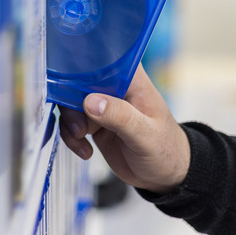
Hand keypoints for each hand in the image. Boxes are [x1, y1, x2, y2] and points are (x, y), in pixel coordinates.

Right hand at [59, 65, 189, 193]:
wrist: (163, 175)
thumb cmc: (165, 149)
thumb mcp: (146, 134)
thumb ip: (120, 117)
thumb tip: (90, 101)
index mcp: (131, 78)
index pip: (102, 59)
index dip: (81, 67)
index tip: (70, 87)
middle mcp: (114, 86)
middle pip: (78, 81)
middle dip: (71, 104)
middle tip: (80, 128)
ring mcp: (103, 104)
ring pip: (71, 103)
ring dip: (70, 123)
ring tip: (81, 139)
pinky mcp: (94, 122)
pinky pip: (71, 123)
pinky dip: (72, 138)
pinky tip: (86, 151)